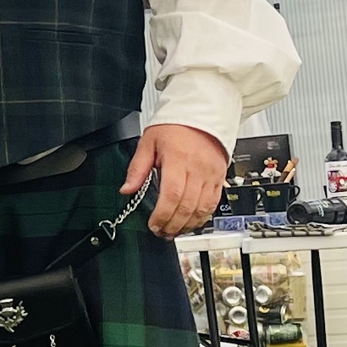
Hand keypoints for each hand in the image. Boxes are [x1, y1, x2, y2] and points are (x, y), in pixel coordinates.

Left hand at [124, 122, 225, 236]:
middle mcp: (197, 168)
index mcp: (178, 158)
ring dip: (187, 225)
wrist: (201, 114)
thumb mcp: (148, 142)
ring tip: (174, 232)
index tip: (153, 225)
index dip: (163, 215)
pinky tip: (191, 224)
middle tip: (161, 233)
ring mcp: (211, 174)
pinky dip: (202, 218)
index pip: (172, 194)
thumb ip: (137, 168)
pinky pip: (213, 204)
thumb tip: (127, 190)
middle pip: (187, 206)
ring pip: (202, 209)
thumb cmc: (175, 126)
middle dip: (173, 225)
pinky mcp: (219, 178)